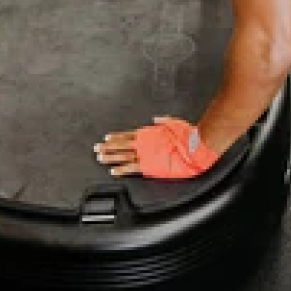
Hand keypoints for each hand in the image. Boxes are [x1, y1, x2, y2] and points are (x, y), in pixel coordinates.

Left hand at [94, 116, 220, 179]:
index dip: (116, 137)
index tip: (106, 138)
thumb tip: (156, 119)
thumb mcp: (174, 122)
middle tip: (96, 149)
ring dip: (110, 157)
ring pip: (122, 155)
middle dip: (107, 147)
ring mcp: (145, 154)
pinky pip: (131, 168)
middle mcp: (144, 142)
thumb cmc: (187, 136)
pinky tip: (113, 171)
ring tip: (100, 158)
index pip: (127, 135)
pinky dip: (121, 169)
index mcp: (149, 133)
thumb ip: (163, 121)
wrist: (193, 147)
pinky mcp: (149, 166)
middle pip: (121, 145)